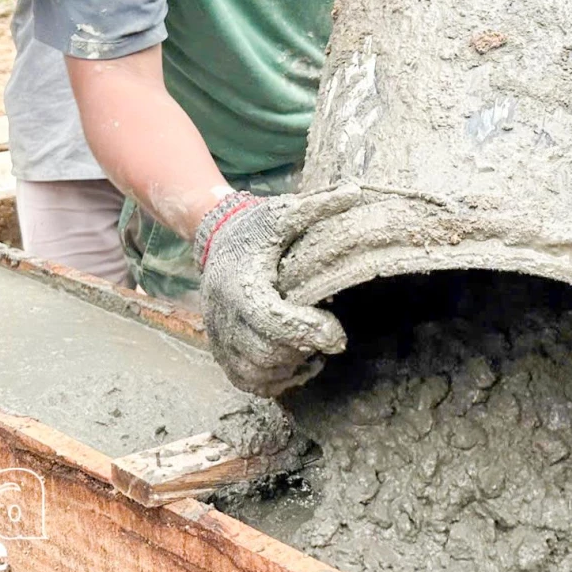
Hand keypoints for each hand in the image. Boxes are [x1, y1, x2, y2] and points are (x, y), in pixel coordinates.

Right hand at [196, 187, 365, 396]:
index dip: (308, 332)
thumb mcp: (283, 213)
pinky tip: (297, 364)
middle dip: (302, 349)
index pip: (272, 321)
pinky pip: (245, 381)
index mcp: (241, 284)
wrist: (214, 238)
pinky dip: (273, 381)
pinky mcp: (221, 349)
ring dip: (289, 368)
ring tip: (313, 351)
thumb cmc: (255, 227)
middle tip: (328, 337)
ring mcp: (220, 336)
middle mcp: (225, 315)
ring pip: (255, 372)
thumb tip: (356, 190)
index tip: (338, 334)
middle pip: (265, 353)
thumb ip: (318, 205)